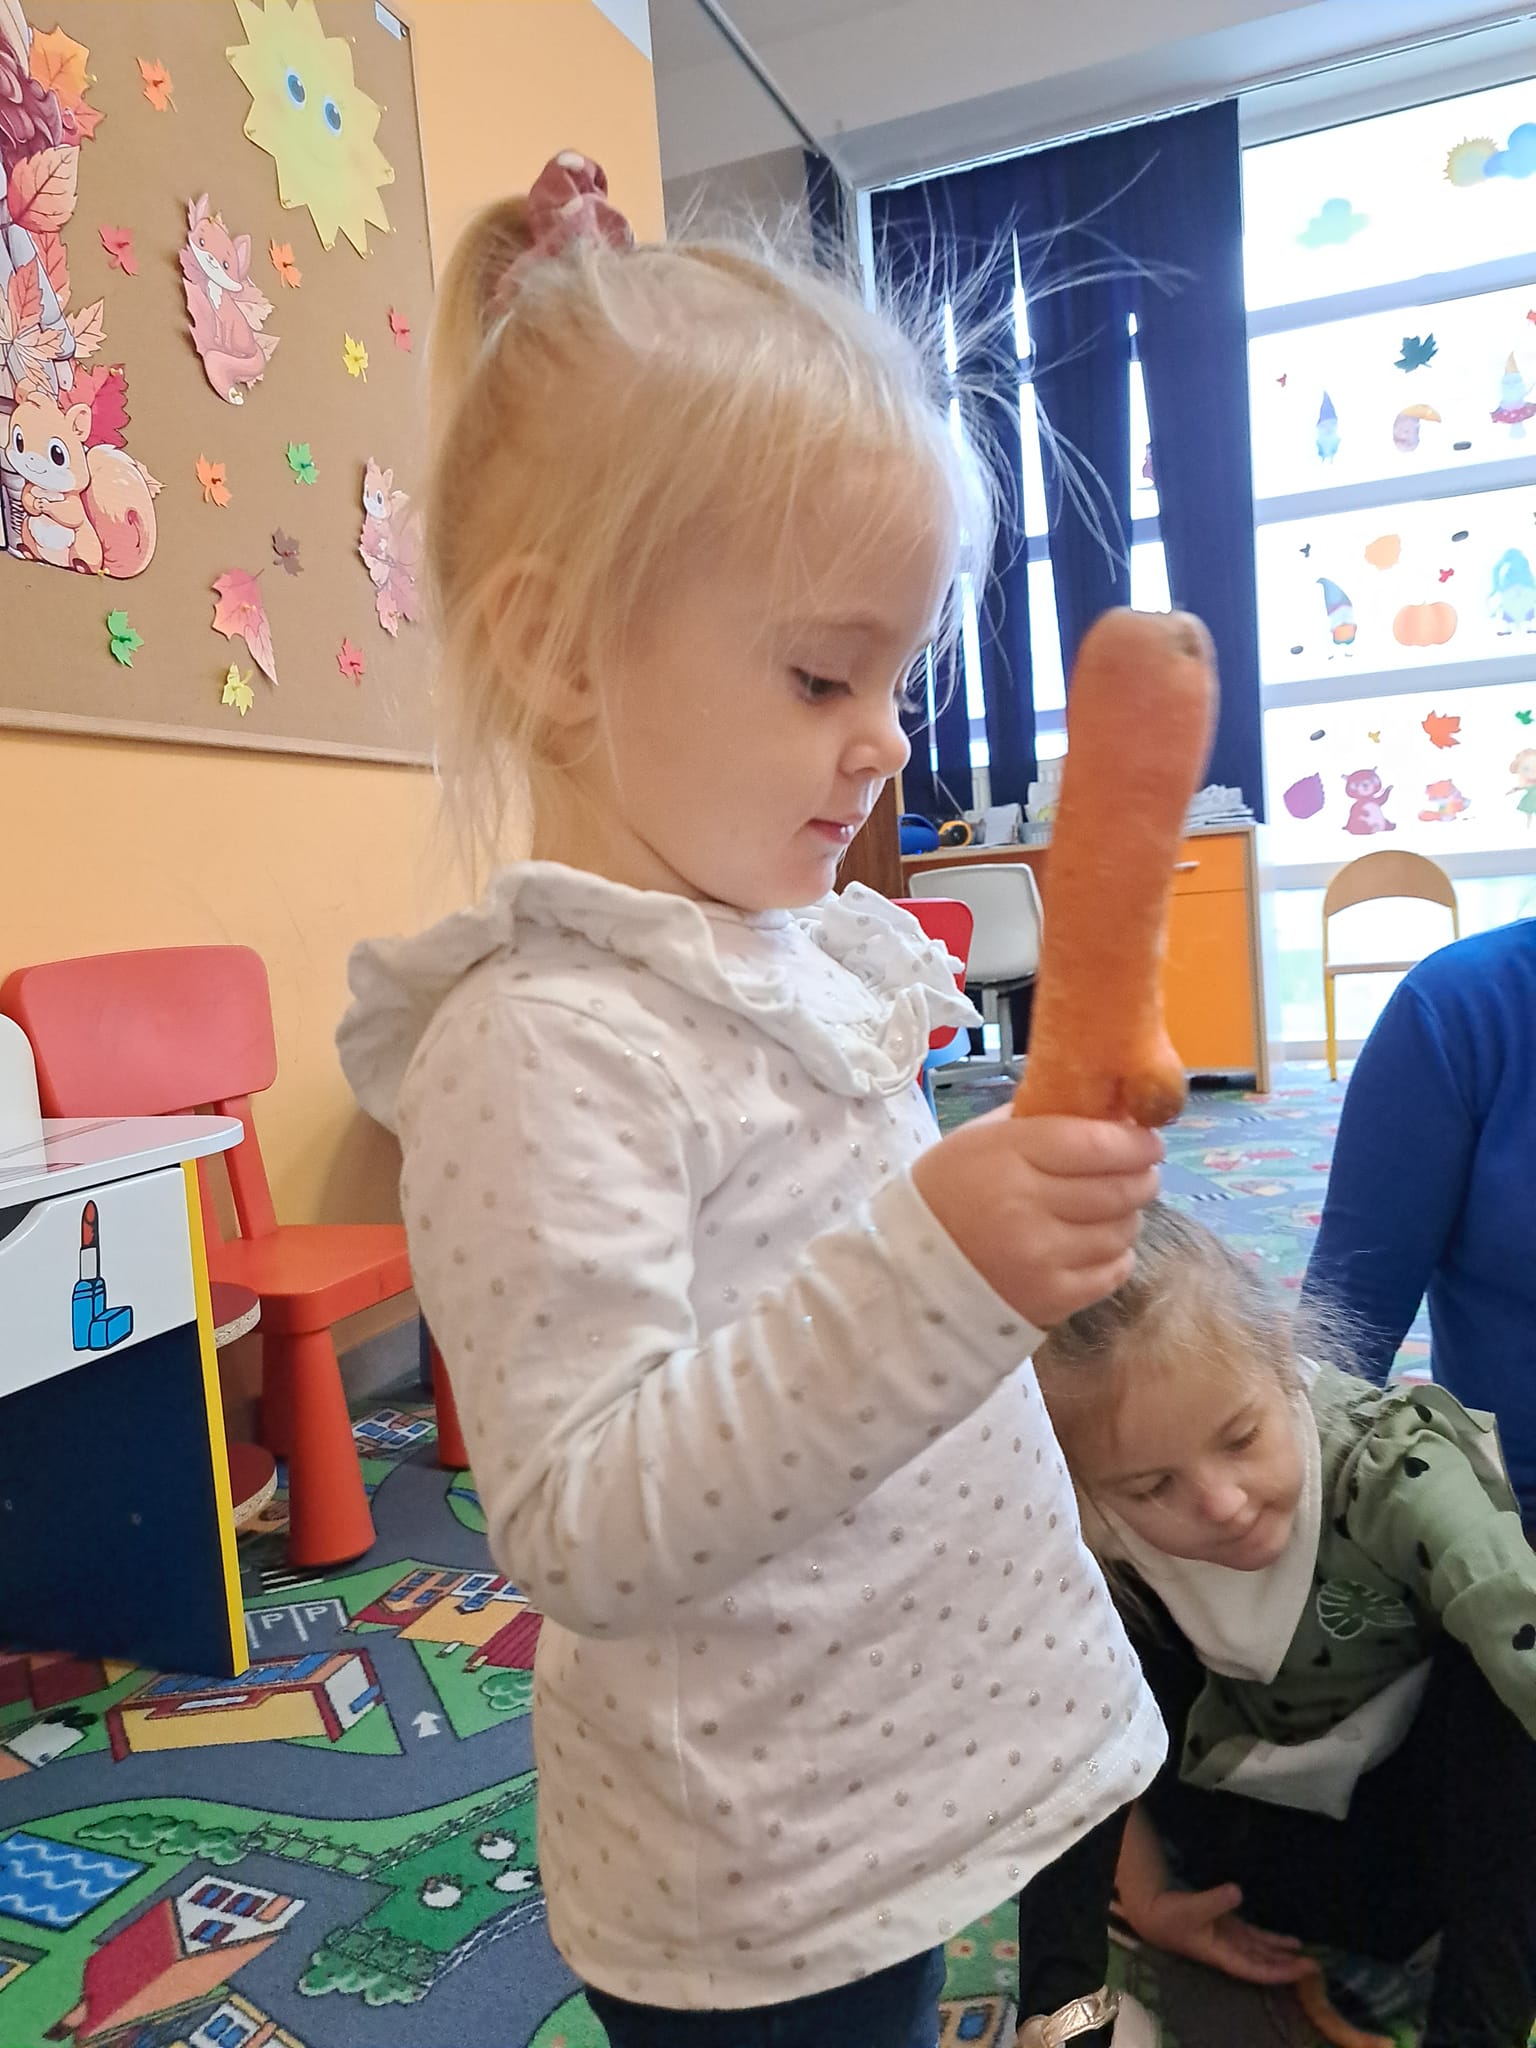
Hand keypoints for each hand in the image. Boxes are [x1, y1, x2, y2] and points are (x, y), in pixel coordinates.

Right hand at [910, 1110, 1161, 1328]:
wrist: (906, 1271)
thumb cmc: (944, 1194)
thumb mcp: (977, 1141)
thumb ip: (1035, 1120)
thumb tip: (1101, 1110)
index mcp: (1009, 1157)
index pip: (1098, 1143)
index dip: (1136, 1141)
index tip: (1149, 1140)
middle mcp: (1029, 1207)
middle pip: (1119, 1188)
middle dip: (1142, 1176)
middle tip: (1143, 1171)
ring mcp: (1044, 1258)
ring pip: (1122, 1230)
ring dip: (1128, 1215)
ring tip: (1113, 1209)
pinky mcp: (1054, 1299)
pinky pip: (1114, 1271)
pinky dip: (1115, 1254)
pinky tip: (1098, 1244)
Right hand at [1126, 1882, 1310, 1986]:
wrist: (1153, 1913)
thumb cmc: (1171, 1915)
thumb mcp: (1192, 1908)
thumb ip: (1215, 1901)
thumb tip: (1237, 1891)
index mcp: (1223, 1954)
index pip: (1258, 1969)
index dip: (1282, 1971)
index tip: (1305, 1969)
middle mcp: (1231, 1951)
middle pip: (1265, 1965)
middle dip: (1288, 1967)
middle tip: (1316, 1967)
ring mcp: (1230, 1940)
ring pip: (1262, 1953)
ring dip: (1283, 1956)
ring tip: (1307, 1957)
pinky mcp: (1228, 1927)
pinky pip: (1256, 1939)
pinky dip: (1271, 1941)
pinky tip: (1288, 1941)